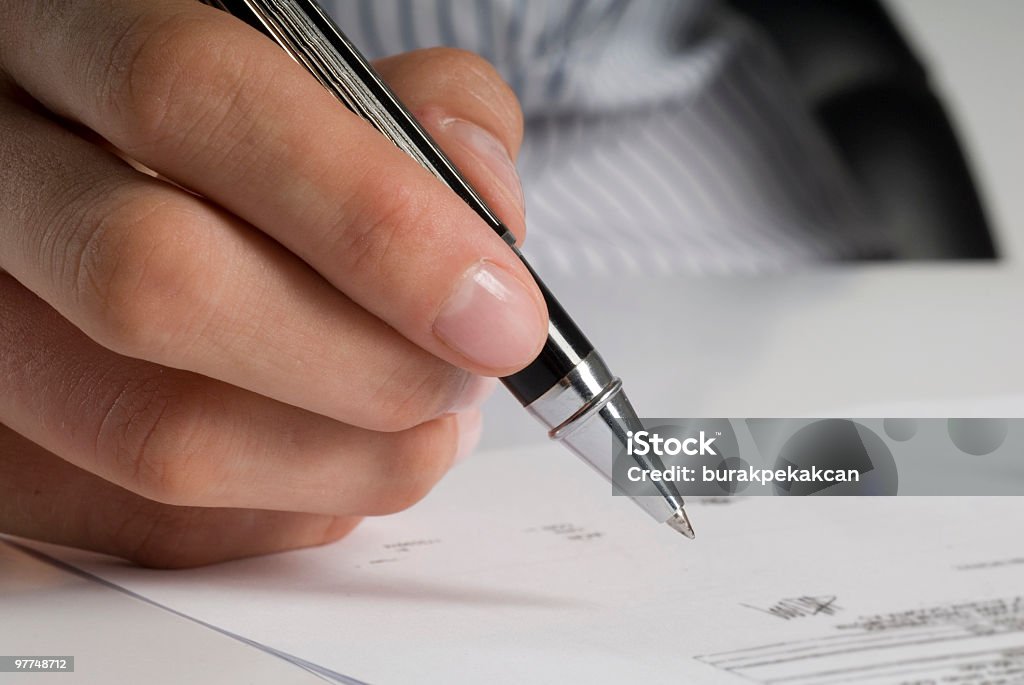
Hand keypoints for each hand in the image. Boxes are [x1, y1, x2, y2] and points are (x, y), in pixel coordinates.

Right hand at [0, 0, 544, 566]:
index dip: (367, 219)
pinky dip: (291, 508)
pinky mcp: (12, 447)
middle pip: (151, 283)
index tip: (498, 310)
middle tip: (466, 372)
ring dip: (341, 457)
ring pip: (148, 433)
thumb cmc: (246, 140)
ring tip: (431, 420)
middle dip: (363, 359)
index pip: (188, 98)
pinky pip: (151, 519)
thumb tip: (485, 218)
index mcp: (69, 32)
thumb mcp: (330, 75)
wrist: (120, 185)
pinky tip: (347, 454)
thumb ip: (427, 113)